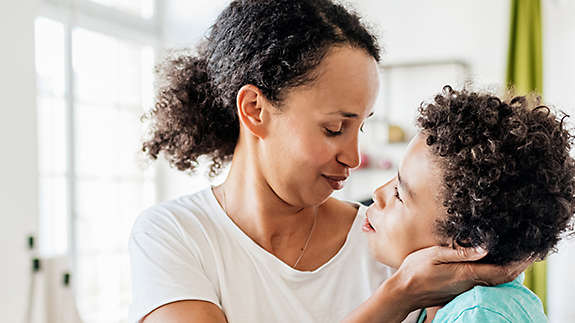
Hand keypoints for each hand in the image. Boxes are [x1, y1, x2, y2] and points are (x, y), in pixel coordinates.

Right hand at [392, 245, 532, 310]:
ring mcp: (466, 289)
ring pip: (495, 281)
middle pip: (502, 278)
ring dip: (508, 271)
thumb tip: (485, 248)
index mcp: (466, 273)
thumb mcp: (435, 255)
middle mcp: (470, 284)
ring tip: (516, 258)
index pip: (500, 271)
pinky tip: (494, 265)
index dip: (518, 262)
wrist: (404, 292)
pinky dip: (495, 274)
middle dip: (518, 266)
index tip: (530, 253)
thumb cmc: (415, 271)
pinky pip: (484, 283)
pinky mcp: (461, 291)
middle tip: (529, 254)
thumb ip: (460, 252)